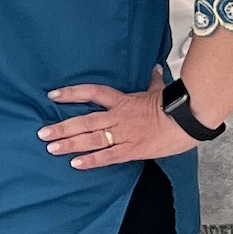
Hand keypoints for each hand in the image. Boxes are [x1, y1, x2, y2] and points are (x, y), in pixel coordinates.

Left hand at [39, 70, 195, 169]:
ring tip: (51, 148)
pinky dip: (92, 161)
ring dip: (70, 144)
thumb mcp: (160, 90)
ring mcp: (124, 135)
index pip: (93, 93)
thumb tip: (155, 68)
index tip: (53, 95)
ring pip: (92, 140)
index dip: (72, 94)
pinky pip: (108, 157)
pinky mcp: (133, 150)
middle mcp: (119, 118)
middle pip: (85, 122)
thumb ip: (153, 81)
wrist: (190, 120)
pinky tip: (75, 164)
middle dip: (62, 128)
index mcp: (123, 101)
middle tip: (42, 133)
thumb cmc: (176, 105)